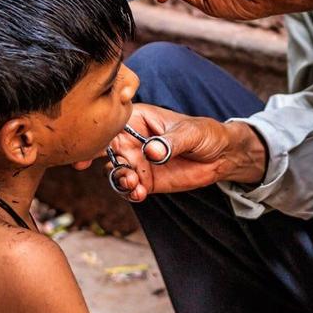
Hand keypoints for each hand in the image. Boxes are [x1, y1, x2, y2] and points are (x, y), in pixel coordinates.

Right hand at [106, 103, 266, 201]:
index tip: (89, 146)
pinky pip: (129, 188)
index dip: (96, 133)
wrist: (222, 156)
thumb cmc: (206, 134)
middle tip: (111, 168)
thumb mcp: (190, 133)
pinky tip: (139, 193)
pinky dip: (130, 192)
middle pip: (105, 149)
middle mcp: (132, 140)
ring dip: (118, 179)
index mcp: (137, 119)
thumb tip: (152, 151)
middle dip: (98, 161)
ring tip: (133, 183)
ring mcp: (137, 161)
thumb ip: (170, 142)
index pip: (111, 124)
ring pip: (114, 171)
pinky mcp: (145, 181)